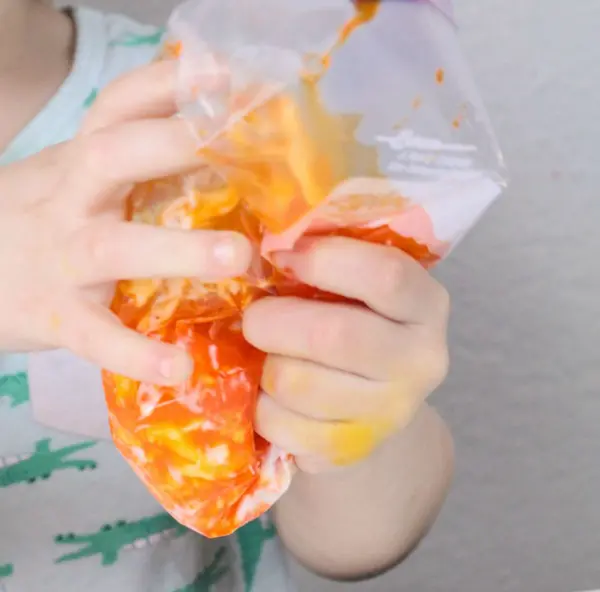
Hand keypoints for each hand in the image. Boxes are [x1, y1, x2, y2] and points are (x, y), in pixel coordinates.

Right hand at [0, 61, 250, 382]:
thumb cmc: (38, 221)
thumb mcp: (77, 179)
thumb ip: (136, 165)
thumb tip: (224, 154)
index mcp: (80, 160)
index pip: (121, 105)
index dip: (171, 84)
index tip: (230, 76)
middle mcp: (70, 197)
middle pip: (115, 155)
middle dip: (174, 144)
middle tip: (237, 143)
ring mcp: (62, 257)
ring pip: (115, 246)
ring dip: (177, 248)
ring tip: (237, 257)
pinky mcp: (55, 315)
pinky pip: (96, 335)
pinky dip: (136, 353)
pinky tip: (178, 368)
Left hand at [244, 237, 449, 472]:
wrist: (375, 400)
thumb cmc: (357, 320)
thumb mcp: (359, 283)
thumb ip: (331, 257)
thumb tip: (267, 237)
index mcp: (427, 306)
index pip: (386, 276)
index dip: (324, 261)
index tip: (280, 255)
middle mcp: (421, 362)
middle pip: (333, 336)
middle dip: (273, 320)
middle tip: (254, 316)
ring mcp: (389, 414)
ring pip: (297, 383)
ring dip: (264, 364)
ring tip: (266, 354)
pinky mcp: (351, 450)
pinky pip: (281, 427)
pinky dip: (260, 406)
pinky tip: (269, 393)